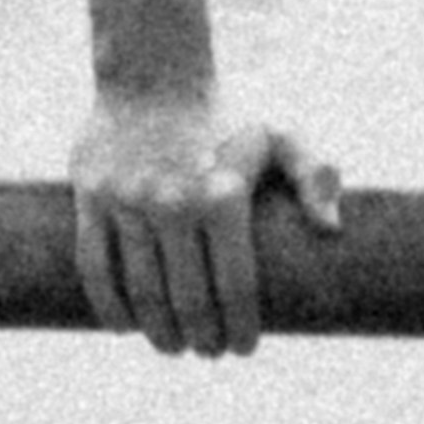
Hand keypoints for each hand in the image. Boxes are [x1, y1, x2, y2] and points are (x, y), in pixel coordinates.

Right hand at [68, 85, 347, 358]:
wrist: (152, 72)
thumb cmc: (225, 114)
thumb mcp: (278, 135)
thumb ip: (313, 175)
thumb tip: (333, 230)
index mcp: (224, 195)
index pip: (235, 286)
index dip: (240, 327)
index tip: (244, 348)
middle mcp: (175, 201)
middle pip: (188, 298)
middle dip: (201, 338)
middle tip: (209, 352)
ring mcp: (129, 201)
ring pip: (142, 290)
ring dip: (159, 332)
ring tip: (174, 346)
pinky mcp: (91, 197)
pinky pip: (95, 267)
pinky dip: (109, 307)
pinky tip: (126, 327)